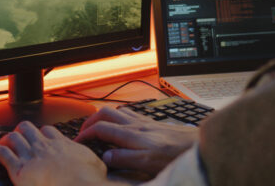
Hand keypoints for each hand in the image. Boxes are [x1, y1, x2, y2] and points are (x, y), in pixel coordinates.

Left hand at [0, 121, 116, 185]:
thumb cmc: (89, 182)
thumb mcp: (97, 166)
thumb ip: (94, 160)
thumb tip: (104, 161)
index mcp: (62, 144)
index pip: (48, 130)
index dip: (41, 133)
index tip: (39, 137)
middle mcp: (45, 146)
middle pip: (28, 127)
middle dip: (21, 130)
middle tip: (18, 136)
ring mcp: (32, 156)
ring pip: (14, 136)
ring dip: (7, 138)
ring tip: (3, 141)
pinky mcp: (20, 170)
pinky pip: (3, 154)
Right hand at [75, 106, 198, 173]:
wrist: (196, 144)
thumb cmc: (174, 155)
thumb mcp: (148, 163)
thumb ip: (125, 158)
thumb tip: (105, 155)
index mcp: (132, 134)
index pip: (101, 128)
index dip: (86, 134)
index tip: (77, 142)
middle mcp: (136, 124)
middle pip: (106, 113)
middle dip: (90, 120)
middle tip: (83, 131)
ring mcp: (144, 121)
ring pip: (117, 111)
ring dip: (103, 117)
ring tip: (97, 128)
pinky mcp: (151, 123)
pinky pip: (129, 114)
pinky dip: (118, 118)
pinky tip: (121, 127)